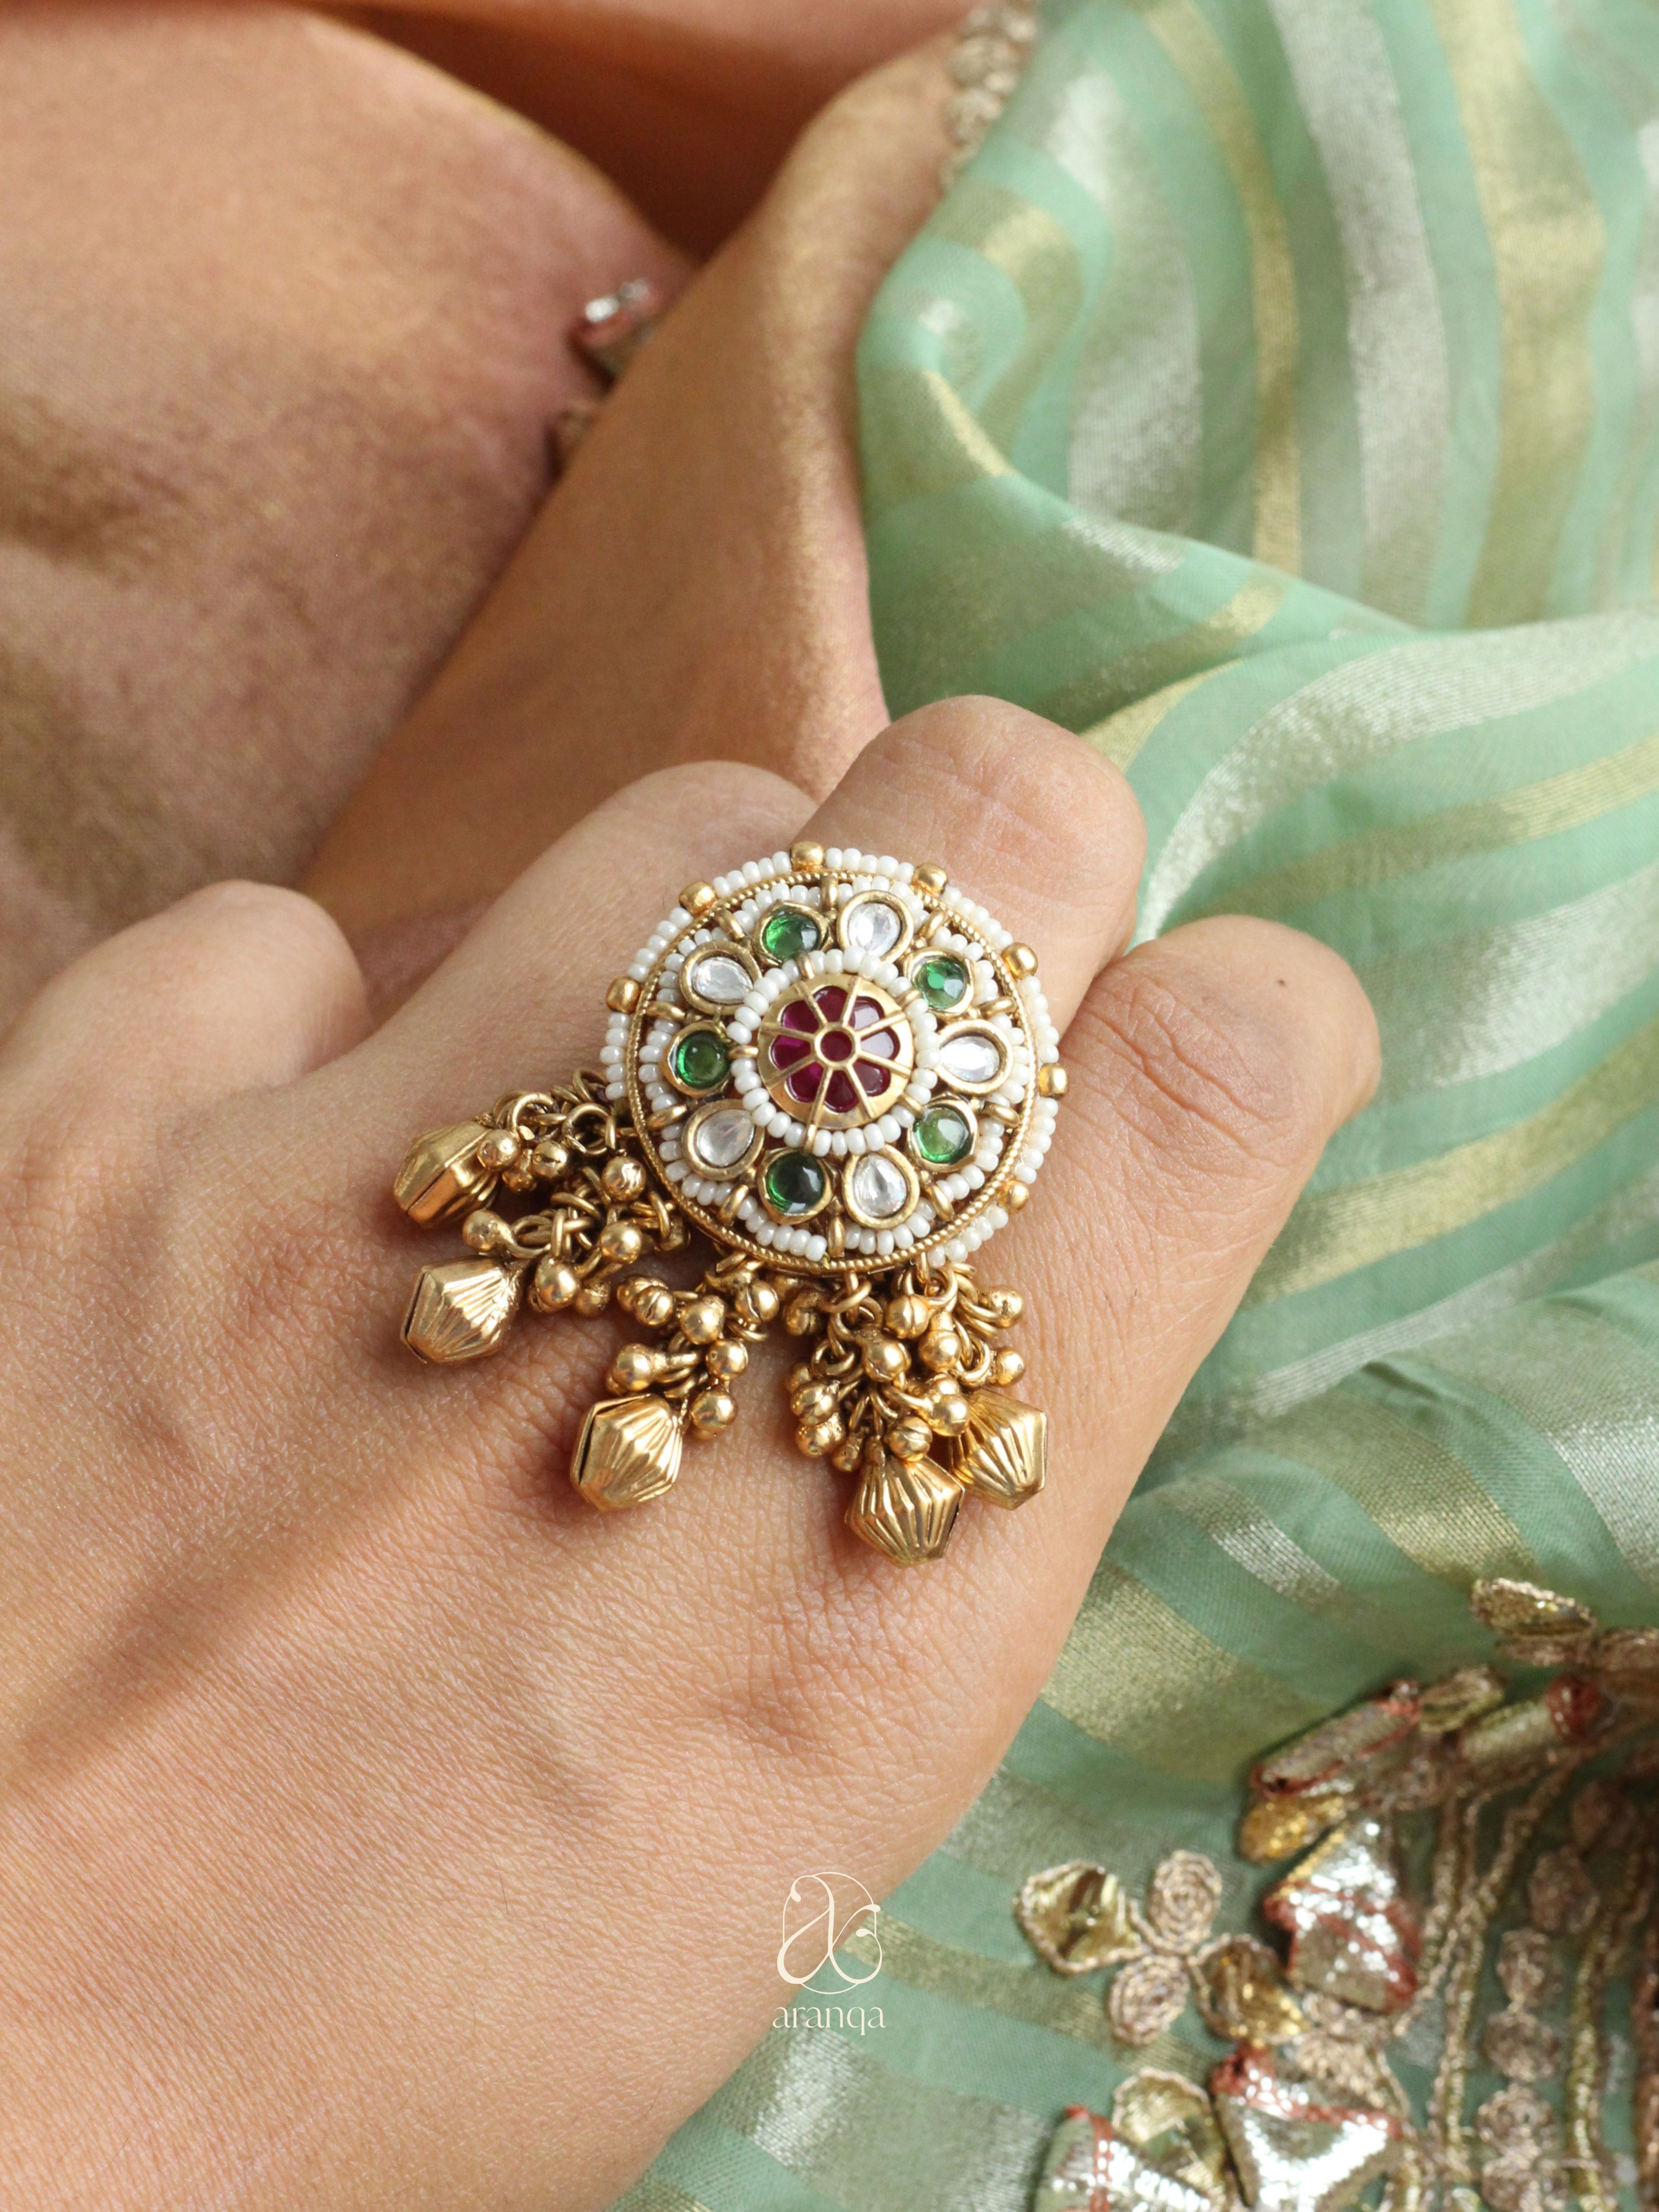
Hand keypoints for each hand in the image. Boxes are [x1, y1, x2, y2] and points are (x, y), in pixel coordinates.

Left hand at [0, 696, 1375, 2207]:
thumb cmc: (403, 2011)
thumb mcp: (784, 1822)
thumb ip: (934, 1506)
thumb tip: (1008, 1245)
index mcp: (884, 1551)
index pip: (1213, 1070)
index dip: (1236, 1012)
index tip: (1163, 1052)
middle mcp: (675, 1315)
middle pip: (988, 824)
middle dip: (1011, 878)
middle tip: (921, 1020)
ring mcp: (368, 1180)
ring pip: (686, 835)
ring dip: (707, 942)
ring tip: (618, 1101)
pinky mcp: (92, 1140)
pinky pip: (283, 944)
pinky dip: (318, 1031)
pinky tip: (301, 1182)